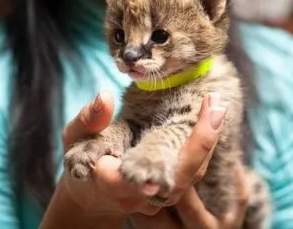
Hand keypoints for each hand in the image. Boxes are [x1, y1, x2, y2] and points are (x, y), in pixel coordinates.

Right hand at [41, 91, 226, 228]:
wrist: (95, 194)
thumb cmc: (83, 163)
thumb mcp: (75, 139)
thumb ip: (88, 120)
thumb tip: (104, 97)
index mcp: (114, 184)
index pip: (140, 174)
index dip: (160, 156)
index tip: (170, 135)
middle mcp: (143, 195)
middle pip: (181, 176)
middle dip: (202, 141)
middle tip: (215, 104)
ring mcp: (161, 196)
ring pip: (193, 173)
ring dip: (208, 138)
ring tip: (216, 103)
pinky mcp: (172, 188)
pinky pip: (193, 169)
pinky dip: (204, 142)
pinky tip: (211, 114)